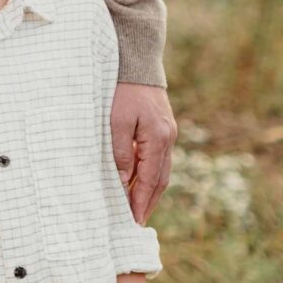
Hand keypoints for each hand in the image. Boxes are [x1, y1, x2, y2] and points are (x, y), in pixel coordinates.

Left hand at [110, 82, 177, 223]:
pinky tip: (137, 181)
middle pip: (160, 179)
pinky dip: (149, 173)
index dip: (141, 202)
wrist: (136, 60)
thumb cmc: (122, 90)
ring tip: (137, 208)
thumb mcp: (115, 122)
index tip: (132, 221)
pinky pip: (157, 158)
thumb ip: (119, 154)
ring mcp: (168, 132)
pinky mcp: (162, 126)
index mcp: (158, 138)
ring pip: (161, 170)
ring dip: (149, 190)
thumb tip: (122, 184)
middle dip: (148, 202)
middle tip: (136, 222)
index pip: (150, 180)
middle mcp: (168, 137)